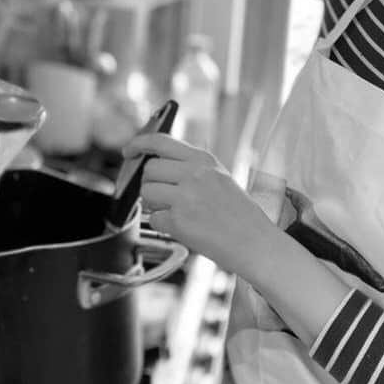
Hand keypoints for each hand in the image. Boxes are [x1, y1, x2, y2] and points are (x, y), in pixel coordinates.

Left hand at [127, 132, 273, 277]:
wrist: (255, 243)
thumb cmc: (239, 214)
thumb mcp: (219, 177)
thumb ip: (190, 168)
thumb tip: (155, 166)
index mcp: (203, 159)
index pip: (161, 141)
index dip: (139, 144)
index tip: (128, 150)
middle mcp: (193, 173)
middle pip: (149, 169)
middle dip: (150, 183)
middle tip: (163, 196)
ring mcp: (185, 197)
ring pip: (146, 192)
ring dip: (153, 204)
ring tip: (176, 211)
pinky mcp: (179, 221)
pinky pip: (154, 218)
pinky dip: (163, 225)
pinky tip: (183, 227)